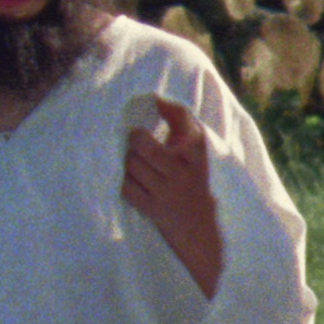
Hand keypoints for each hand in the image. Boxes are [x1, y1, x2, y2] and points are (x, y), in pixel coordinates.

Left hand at [122, 96, 221, 296]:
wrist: (197, 224)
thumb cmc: (190, 176)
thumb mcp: (194, 149)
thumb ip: (179, 119)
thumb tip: (156, 98)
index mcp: (196, 151)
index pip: (181, 120)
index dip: (164, 109)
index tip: (154, 104)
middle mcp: (183, 171)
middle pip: (143, 145)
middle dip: (134, 140)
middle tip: (136, 142)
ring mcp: (167, 192)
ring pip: (132, 165)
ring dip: (129, 161)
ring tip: (136, 163)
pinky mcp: (152, 210)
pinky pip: (126, 186)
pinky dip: (125, 181)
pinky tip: (134, 181)